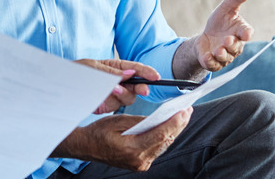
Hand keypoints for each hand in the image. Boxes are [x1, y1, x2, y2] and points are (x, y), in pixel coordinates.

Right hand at [53, 108, 192, 171]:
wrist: (86, 147)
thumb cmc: (99, 132)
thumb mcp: (118, 120)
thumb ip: (140, 121)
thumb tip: (160, 117)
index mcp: (131, 149)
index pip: (160, 135)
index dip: (174, 123)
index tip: (184, 111)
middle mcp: (138, 160)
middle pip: (165, 141)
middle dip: (178, 125)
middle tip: (188, 110)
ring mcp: (140, 164)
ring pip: (163, 145)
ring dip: (174, 131)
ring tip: (182, 116)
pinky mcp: (140, 164)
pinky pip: (157, 149)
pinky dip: (164, 137)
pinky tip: (170, 127)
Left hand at [74, 59, 159, 113]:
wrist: (61, 86)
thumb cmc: (76, 71)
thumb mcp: (92, 67)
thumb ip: (111, 72)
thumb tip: (130, 73)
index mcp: (116, 67)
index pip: (135, 69)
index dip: (147, 72)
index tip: (156, 76)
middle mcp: (118, 81)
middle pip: (136, 86)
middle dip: (142, 87)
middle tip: (144, 90)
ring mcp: (113, 94)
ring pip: (128, 97)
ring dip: (123, 94)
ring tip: (113, 89)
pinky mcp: (106, 106)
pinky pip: (115, 106)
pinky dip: (112, 101)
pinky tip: (105, 96)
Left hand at [196, 0, 254, 70]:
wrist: (206, 37)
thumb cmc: (220, 22)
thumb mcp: (226, 8)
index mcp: (240, 31)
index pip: (246, 32)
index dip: (246, 33)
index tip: (246, 34)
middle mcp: (235, 45)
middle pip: (236, 47)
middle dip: (232, 44)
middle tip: (227, 40)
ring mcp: (225, 55)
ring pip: (226, 57)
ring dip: (222, 54)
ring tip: (217, 50)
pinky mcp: (214, 62)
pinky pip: (214, 65)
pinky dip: (210, 61)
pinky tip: (206, 56)